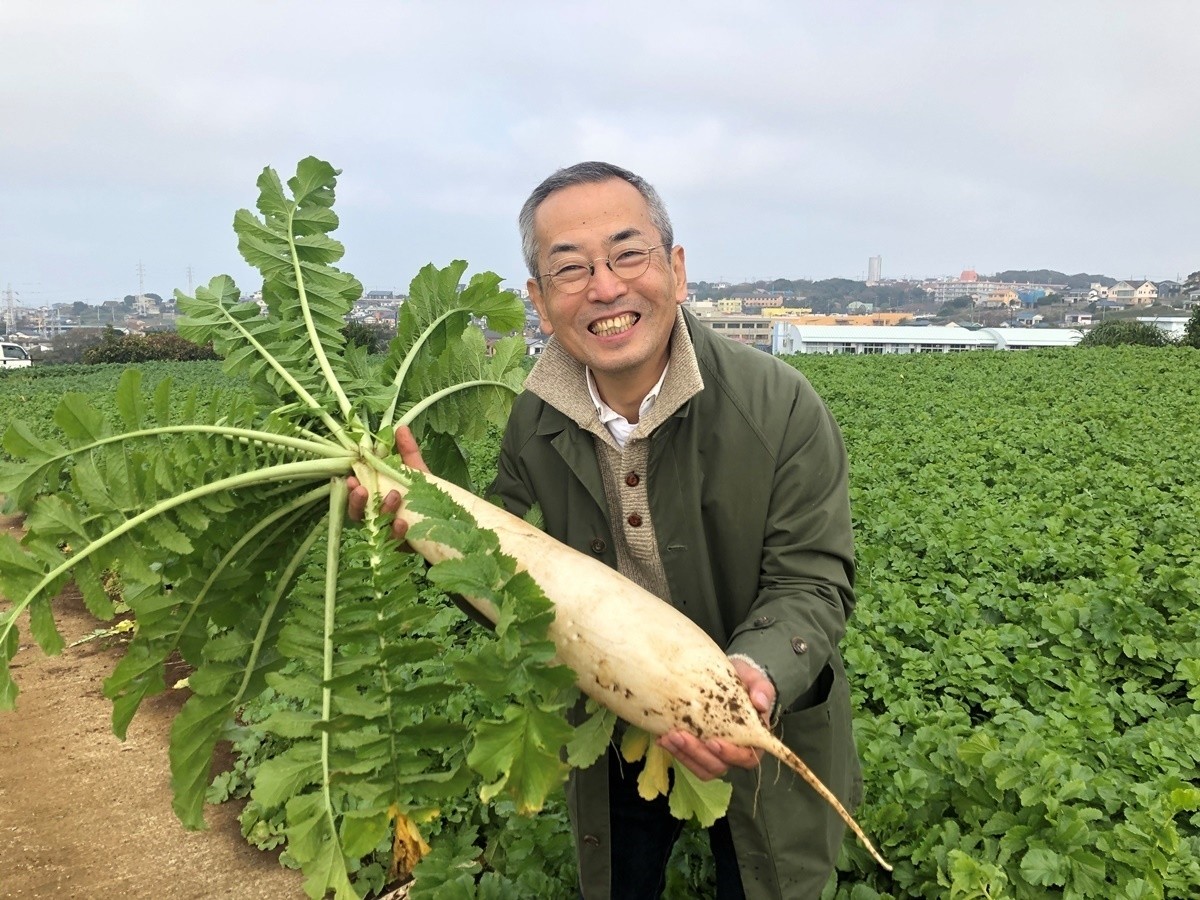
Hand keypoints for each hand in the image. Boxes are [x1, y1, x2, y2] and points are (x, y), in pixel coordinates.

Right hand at [346, 425, 429, 542]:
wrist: (449, 523)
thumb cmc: (425, 497)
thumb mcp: (417, 473)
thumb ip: (408, 453)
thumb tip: (401, 428)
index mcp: (376, 500)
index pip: (357, 496)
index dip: (351, 489)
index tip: (350, 478)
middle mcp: (378, 519)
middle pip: (358, 515)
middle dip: (358, 502)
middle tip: (363, 490)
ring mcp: (388, 536)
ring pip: (375, 529)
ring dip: (382, 512)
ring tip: (393, 497)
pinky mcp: (401, 549)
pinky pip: (395, 544)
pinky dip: (397, 532)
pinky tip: (403, 523)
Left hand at [656, 657, 775, 780]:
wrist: (724, 677)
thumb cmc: (744, 681)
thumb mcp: (755, 679)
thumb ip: (762, 689)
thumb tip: (762, 704)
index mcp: (753, 740)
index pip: (746, 758)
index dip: (730, 755)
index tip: (713, 742)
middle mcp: (733, 752)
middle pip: (717, 766)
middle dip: (697, 753)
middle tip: (679, 735)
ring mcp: (713, 753)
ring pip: (700, 766)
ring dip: (682, 754)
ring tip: (667, 737)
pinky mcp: (698, 748)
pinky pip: (687, 758)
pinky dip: (674, 750)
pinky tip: (662, 737)